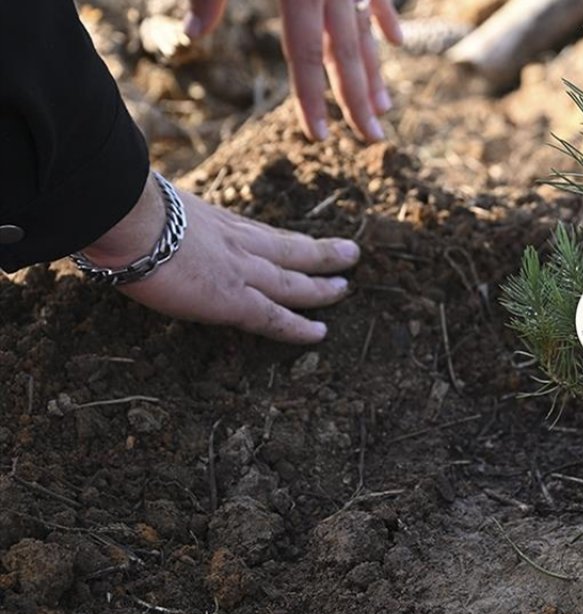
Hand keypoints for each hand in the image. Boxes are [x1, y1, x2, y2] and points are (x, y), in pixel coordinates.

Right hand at [79, 174, 359, 343]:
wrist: (126, 218)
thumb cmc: (123, 207)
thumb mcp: (149, 203)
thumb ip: (155, 214)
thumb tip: (130, 219)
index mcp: (214, 219)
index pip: (257, 232)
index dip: (282, 239)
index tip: (299, 241)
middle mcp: (237, 242)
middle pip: (290, 249)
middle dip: (321, 253)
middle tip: (349, 254)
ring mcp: (241, 271)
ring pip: (294, 281)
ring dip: (323, 286)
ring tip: (345, 288)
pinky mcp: (235, 300)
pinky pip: (275, 318)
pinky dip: (298, 327)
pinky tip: (320, 333)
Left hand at [184, 0, 403, 141]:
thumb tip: (190, 35)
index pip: (306, 56)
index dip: (313, 98)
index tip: (322, 137)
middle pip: (346, 53)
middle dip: (359, 99)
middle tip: (374, 138)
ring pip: (364, 30)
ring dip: (375, 70)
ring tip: (384, 107)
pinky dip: (386, 16)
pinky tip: (395, 41)